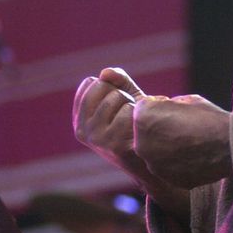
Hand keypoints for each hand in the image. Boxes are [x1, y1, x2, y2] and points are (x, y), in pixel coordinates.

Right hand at [72, 68, 190, 223]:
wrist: (152, 159)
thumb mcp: (125, 98)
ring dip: (132, 104)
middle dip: (120, 93)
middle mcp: (83, 130)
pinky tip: (140, 129)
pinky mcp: (113, 144)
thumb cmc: (137, 124)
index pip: (90, 83)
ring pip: (116, 97)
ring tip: (135, 121)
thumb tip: (105, 73)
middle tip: (128, 112)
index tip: (118, 104)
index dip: (109, 87)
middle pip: (101, 86)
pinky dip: (139, 114)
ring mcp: (96, 138)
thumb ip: (117, 81)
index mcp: (80, 120)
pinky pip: (128, 111)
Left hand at [134, 94, 231, 188]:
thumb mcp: (184, 100)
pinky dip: (176, 163)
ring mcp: (153, 164)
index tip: (176, 110)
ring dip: (166, 147)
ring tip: (189, 142)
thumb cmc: (208, 118)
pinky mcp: (166, 179)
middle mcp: (141, 143)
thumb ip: (167, 106)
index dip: (160, 107)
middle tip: (182, 128)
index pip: (144, 110)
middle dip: (159, 129)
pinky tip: (193, 156)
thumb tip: (164, 111)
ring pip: (155, 152)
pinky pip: (167, 168)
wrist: (229, 145)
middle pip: (146, 133)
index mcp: (143, 118)